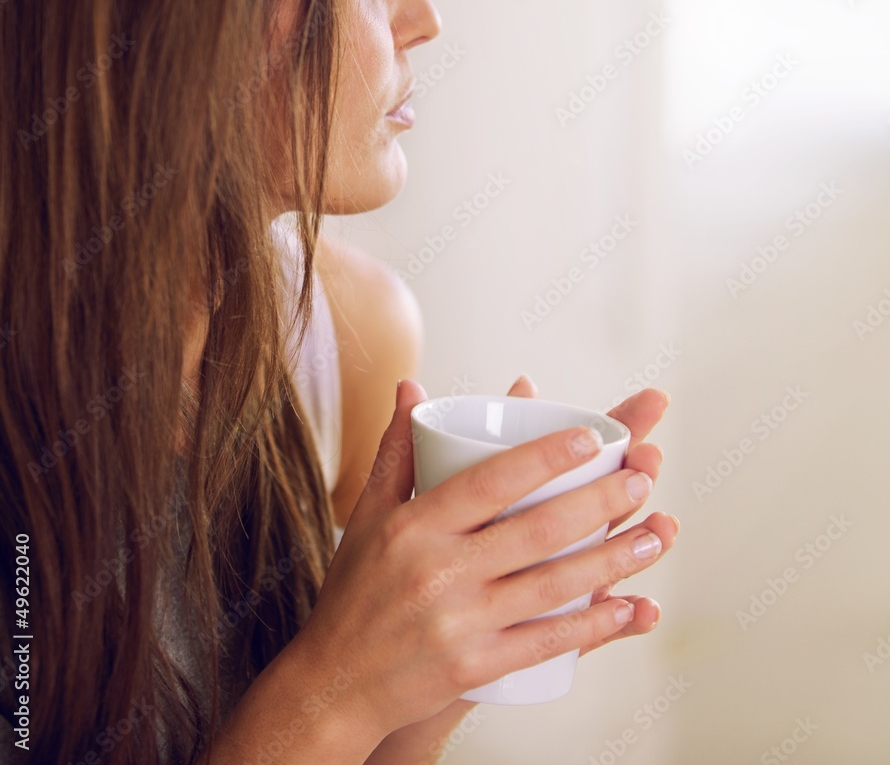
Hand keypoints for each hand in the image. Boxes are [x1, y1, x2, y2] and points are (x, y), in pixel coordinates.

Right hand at [291, 375, 677, 745]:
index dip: (546, 456)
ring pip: (553, 586)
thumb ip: (396, 450)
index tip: (593, 437)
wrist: (333, 684)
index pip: (490, 481)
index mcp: (414, 527)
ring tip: (655, 535)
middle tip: (642, 477)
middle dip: (600, 502)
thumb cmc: (355, 590)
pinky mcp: (475, 669)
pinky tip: (631, 608)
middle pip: (536, 531)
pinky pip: (547, 642)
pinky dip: (595, 625)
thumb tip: (411, 385)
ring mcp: (460, 624)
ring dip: (613, 560)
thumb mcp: (367, 515)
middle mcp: (438, 572)